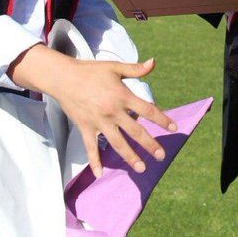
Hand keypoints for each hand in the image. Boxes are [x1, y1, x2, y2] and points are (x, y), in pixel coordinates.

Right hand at [8, 45, 175, 176]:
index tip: (173, 128)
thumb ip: (135, 69)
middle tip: (161, 156)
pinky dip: (94, 161)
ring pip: (117, 143)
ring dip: (130, 157)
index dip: (162, 119)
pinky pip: (91, 148)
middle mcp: (112, 111)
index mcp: (122, 96)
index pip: (147, 110)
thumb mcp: (114, 67)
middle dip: (150, 145)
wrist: (64, 77)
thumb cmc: (91, 71)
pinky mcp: (85, 127)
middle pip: (136, 131)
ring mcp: (98, 121)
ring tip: (141, 168)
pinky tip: (100, 174)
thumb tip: (153, 63)